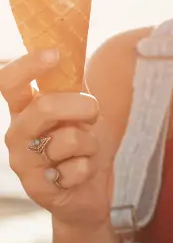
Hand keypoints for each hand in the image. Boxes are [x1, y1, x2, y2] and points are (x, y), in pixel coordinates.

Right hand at [0, 50, 107, 227]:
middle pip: (44, 106)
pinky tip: (80, 175)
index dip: (28, 65)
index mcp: (23, 110)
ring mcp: (23, 162)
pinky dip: (89, 170)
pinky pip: (76, 169)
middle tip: (93, 115)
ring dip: (91, 145)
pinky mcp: (38, 187)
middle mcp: (16, 133)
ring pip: (69, 139)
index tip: (54, 54)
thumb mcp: (81, 114)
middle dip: (81, 106)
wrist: (87, 194)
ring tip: (86, 153)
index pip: (9, 81)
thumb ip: (73, 86)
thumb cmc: (84, 149)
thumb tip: (70, 48)